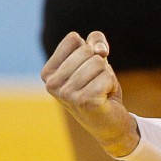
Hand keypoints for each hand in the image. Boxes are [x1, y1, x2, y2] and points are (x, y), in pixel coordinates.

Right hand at [40, 31, 140, 156]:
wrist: (109, 122)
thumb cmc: (98, 86)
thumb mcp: (95, 58)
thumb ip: (96, 41)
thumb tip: (100, 51)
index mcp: (48, 72)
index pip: (73, 39)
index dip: (89, 48)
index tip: (87, 68)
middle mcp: (52, 84)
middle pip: (87, 50)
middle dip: (100, 63)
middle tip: (95, 82)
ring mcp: (66, 94)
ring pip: (99, 62)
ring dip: (106, 75)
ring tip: (100, 90)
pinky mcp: (84, 101)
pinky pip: (108, 76)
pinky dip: (112, 84)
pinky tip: (105, 98)